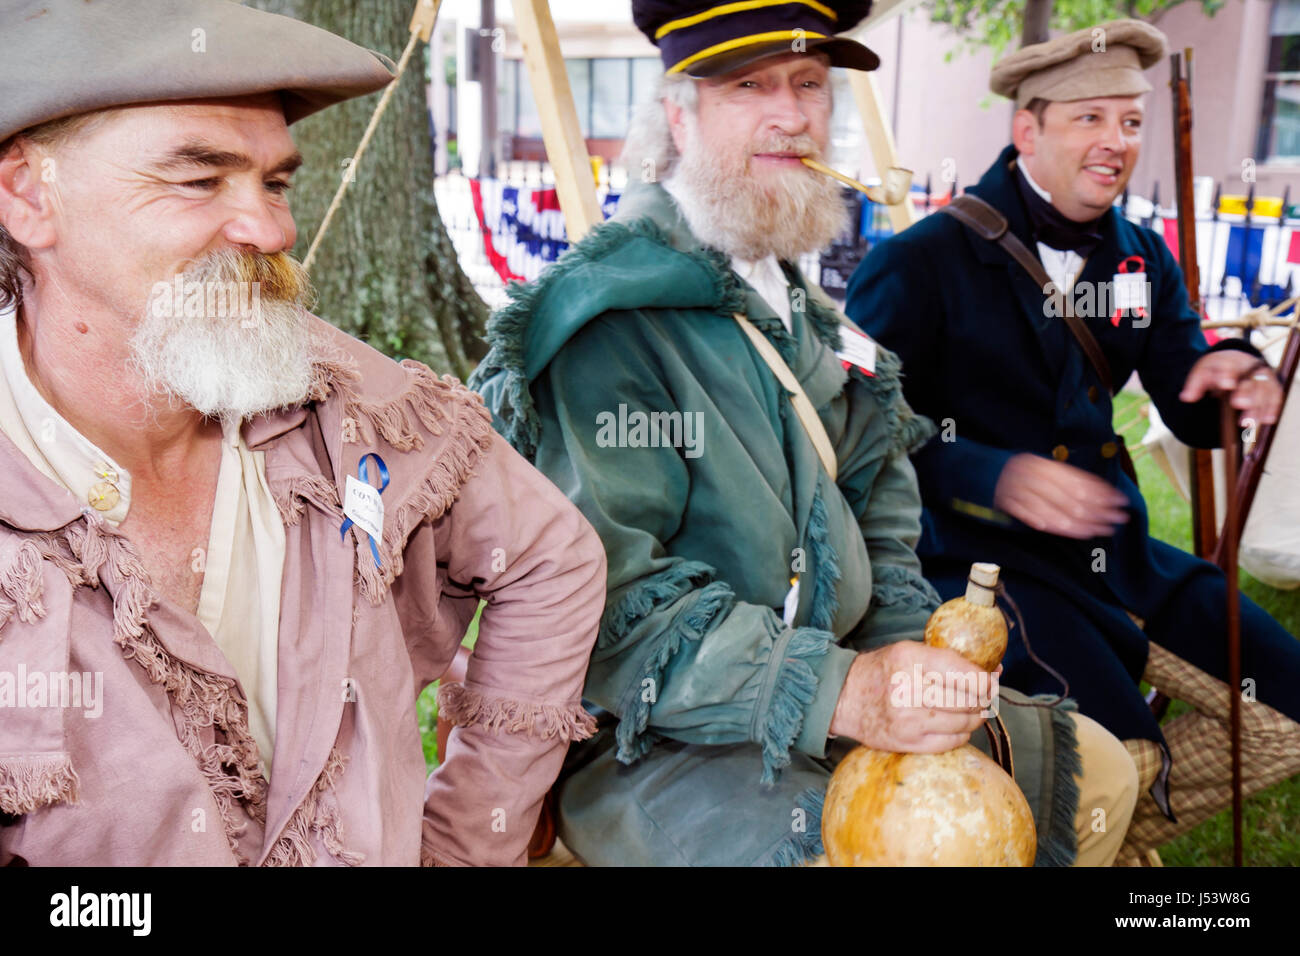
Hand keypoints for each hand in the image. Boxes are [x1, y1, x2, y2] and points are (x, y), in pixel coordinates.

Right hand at [829, 642, 993, 752]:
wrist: (845, 698)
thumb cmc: (882, 670)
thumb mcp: (909, 651)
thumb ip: (948, 659)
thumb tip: (995, 671)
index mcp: (911, 660)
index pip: (968, 676)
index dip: (987, 680)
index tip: (990, 680)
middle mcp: (910, 690)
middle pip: (970, 700)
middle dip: (983, 698)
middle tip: (983, 695)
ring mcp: (909, 721)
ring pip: (965, 723)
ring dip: (974, 717)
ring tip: (971, 710)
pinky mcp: (907, 742)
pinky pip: (952, 742)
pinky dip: (961, 734)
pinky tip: (955, 725)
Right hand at [993, 452, 1129, 537]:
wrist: (974, 470)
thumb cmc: (1013, 472)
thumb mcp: (1037, 467)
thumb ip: (1061, 478)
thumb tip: (1096, 492)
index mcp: (1042, 464)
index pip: (1077, 480)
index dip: (1101, 493)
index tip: (1120, 502)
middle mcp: (1032, 474)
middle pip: (1070, 497)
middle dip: (1096, 510)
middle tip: (1117, 520)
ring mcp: (1018, 488)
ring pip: (1053, 509)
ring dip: (1079, 523)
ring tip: (1100, 530)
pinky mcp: (1006, 502)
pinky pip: (1032, 516)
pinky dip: (1050, 523)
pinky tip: (1069, 531)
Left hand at [1180, 351, 1282, 427]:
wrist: (1234, 361)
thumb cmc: (1216, 370)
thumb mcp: (1202, 373)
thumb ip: (1194, 385)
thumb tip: (1186, 397)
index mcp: (1230, 361)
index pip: (1229, 366)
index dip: (1228, 375)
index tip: (1226, 385)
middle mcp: (1249, 367)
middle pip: (1249, 380)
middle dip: (1246, 392)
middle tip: (1239, 404)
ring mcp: (1262, 376)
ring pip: (1264, 389)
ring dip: (1258, 406)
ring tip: (1247, 422)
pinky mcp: (1271, 385)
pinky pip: (1275, 395)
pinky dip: (1272, 407)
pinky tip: (1267, 419)